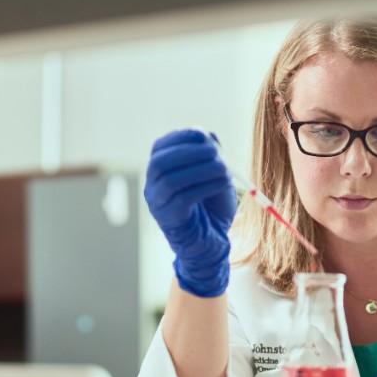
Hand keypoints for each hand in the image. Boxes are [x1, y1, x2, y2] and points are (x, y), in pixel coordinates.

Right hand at [144, 129, 236, 297]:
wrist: (211, 242)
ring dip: (200, 170)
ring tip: (224, 169)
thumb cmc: (211, 206)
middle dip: (188, 152)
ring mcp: (157, 204)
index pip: (160, 146)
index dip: (181, 137)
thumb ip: (210, 155)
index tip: (204, 135)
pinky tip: (223, 184)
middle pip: (159, 162)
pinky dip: (206, 187)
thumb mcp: (214, 175)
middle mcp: (152, 185)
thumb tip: (209, 135)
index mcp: (159, 171)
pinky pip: (183, 199)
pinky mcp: (169, 219)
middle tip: (215, 152)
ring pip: (170, 180)